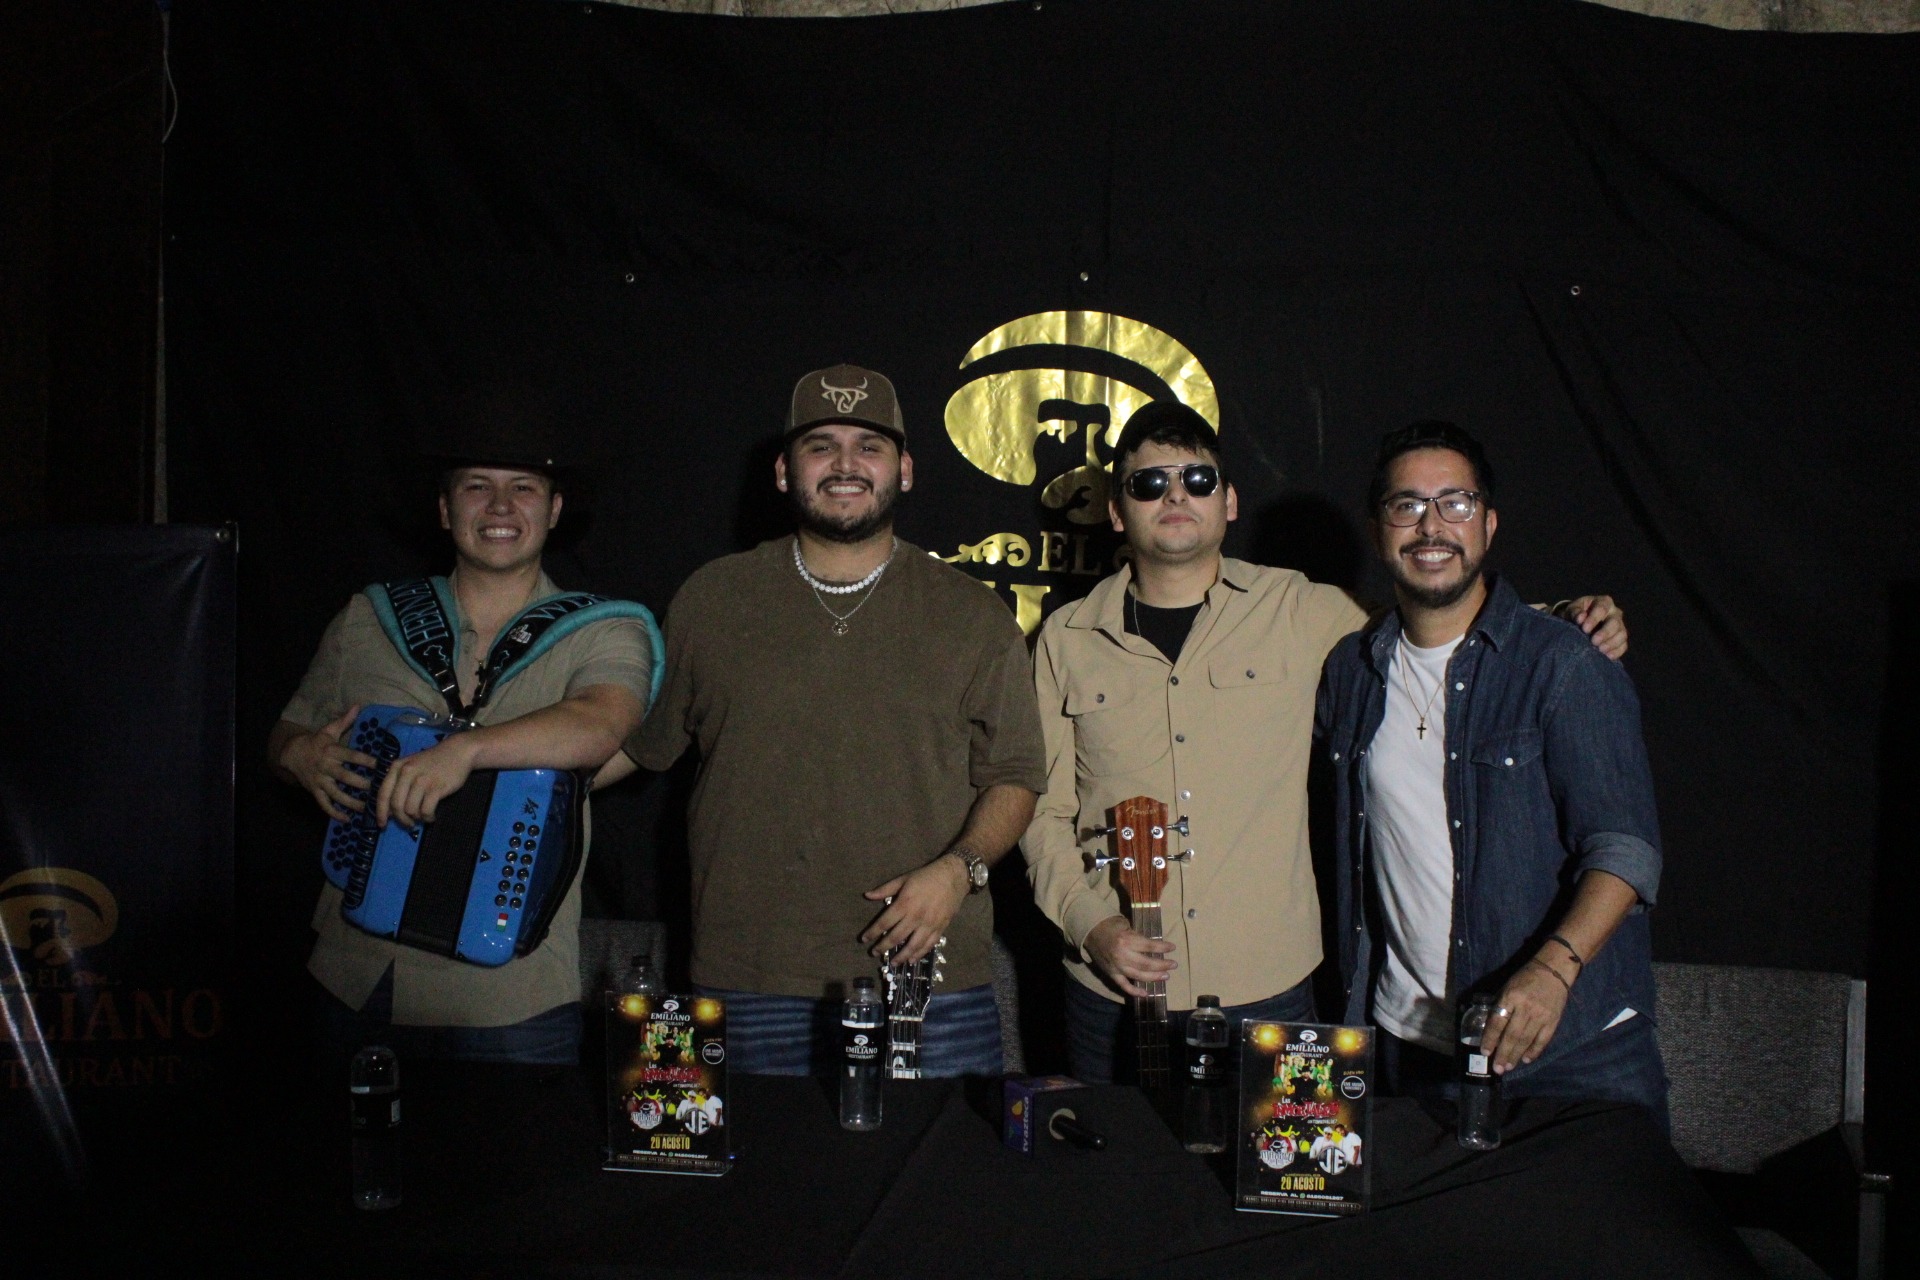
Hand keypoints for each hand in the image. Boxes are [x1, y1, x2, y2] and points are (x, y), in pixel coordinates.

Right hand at [276, 706, 376, 819]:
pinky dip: (334, 813)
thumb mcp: (329, 730)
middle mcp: (326, 766)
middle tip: (378, 790)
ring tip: (367, 808)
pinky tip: (347, 819)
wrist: (291, 754)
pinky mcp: (314, 791)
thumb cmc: (316, 741)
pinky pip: (324, 804)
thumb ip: (345, 720)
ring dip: (351, 802)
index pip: (351, 756)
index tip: (381, 765)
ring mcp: (319, 780)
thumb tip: (358, 705)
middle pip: (345, 777)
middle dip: (361, 784)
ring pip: (336, 794)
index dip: (366, 760)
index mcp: (331, 751)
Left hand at [375, 732, 479, 829]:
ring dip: (416, 818)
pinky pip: (426, 810)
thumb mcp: (411, 766)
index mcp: (397, 768)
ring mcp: (422, 780)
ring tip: (423, 817)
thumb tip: (390, 811)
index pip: (383, 794)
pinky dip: (428, 817)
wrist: (458, 751)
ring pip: (411, 810)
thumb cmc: (433, 761)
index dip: (380, 812)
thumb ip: (398, 784)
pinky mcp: (437, 787)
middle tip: (409, 824)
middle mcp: (407, 773)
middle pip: (396, 805)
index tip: (383, 825)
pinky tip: (431, 816)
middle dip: (402, 819)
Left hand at [861, 855, 967, 964]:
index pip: (884, 923)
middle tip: (874, 953)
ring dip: (901, 956)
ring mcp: (929, 924)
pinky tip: (912, 959)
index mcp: (904, 903)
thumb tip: (867, 895)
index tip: (864, 939)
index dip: (872, 932)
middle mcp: (915, 917)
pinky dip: (919, 954)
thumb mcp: (903, 879)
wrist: (953, 876)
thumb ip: (885, 889)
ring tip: (892, 963)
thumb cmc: (926, 877)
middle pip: (896, 937)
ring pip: (912, 945)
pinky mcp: (940, 928)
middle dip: (883, 947)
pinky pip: (928, 945)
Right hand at [1083, 915, 1177, 998]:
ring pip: (1138, 976)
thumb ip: (1138, 937)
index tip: (1173, 948)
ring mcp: (1117, 967)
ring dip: (1154, 977)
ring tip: (1166, 976)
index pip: (1149, 946)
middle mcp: (1122, 955)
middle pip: (1146, 963)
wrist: (1090, 932)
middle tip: (1173, 965)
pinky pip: (1124, 986)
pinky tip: (1146, 993)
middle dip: (1162, 965)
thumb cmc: (1110, 927)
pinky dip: (1135, 991)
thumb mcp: (1125, 926)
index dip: (1163, 948)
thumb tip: (1154, 946)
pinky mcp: (1112, 974)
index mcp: (1126, 940)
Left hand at [1481, 958, 1573, 1072]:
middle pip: (1512, 1035)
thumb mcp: (1508, 986)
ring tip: (1508, 1067)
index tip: (1484, 1052)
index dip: (1490, 1038)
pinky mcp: (1553, 1021)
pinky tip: (1525, 1060)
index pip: (1498, 1022)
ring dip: (1516, 1056)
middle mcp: (1526, 1008)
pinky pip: (1543, 1040)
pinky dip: (1534, 1052)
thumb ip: (1501, 1005)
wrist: (1554, 971)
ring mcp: (1541, 1016)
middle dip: (1503, 1053)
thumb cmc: (1526, 978)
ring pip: (1526, 1041)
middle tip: (1497, 1068)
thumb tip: (1490, 1026)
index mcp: (1511, 997)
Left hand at [1564, 595, 1626, 659]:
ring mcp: (1620, 626)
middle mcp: (1615, 613)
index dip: (1594, 619)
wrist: (1579, 622)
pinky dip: (1616, 652)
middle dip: (1605, 633)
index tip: (1584, 629)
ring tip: (1600, 650)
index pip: (1602, 608)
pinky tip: (1607, 656)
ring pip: (1622, 634)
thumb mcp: (1572, 610)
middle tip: (1593, 642)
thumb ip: (1575, 612)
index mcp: (1604, 602)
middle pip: (1615, 623)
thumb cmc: (1576, 613)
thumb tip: (1580, 618)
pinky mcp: (1621, 639)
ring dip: (1611, 644)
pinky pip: (1623, 646)